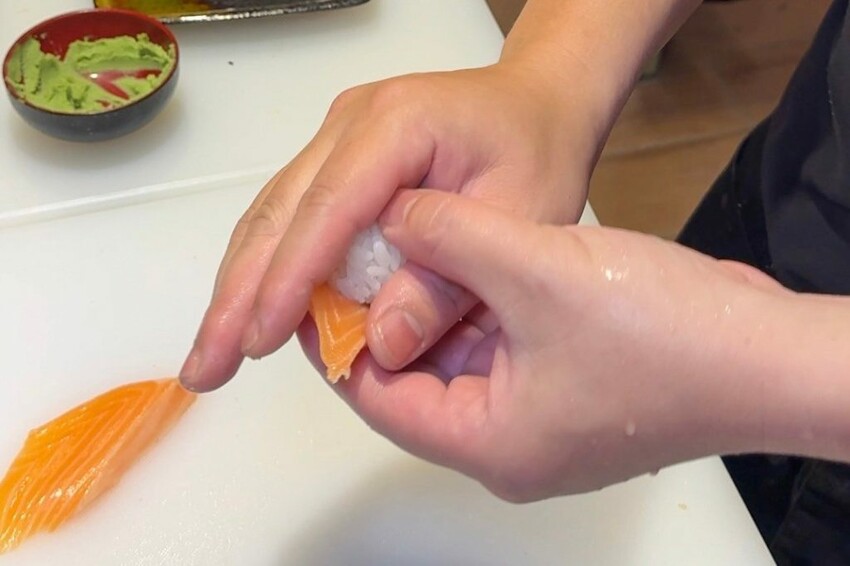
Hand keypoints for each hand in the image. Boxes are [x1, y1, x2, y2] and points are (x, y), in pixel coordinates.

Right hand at [181, 63, 606, 391]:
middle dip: (238, 295)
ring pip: (271, 215)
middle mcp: (351, 123)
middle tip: (206, 367)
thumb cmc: (537, 156)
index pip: (329, 206)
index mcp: (398, 124)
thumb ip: (447, 284)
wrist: (536, 105)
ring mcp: (336, 137)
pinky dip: (267, 269)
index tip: (257, 340)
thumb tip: (378, 345)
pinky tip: (249, 313)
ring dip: (238, 287)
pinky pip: (290, 215)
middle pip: (278, 212)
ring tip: (212, 354)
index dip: (290, 277)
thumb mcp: (519, 223)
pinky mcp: (335, 158)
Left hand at [298, 189, 790, 501]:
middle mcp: (509, 442)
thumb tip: (394, 214)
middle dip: (391, 313)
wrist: (771, 351)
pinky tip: (471, 255)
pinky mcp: (573, 387)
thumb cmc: (667, 336)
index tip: (317, 289)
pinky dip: (484, 302)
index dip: (340, 340)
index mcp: (488, 444)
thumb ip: (451, 236)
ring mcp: (544, 416)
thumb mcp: (536, 267)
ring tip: (407, 242)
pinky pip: (505, 343)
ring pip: (464, 353)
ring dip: (441, 300)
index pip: (380, 396)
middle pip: (418, 374)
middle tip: (360, 254)